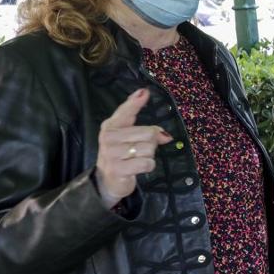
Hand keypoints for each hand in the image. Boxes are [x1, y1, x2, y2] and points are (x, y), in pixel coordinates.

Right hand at [95, 89, 171, 207]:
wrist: (107, 181)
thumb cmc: (121, 156)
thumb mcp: (129, 139)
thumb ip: (147, 131)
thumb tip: (166, 136)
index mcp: (110, 127)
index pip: (125, 112)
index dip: (135, 103)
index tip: (144, 92)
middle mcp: (108, 138)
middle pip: (148, 133)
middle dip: (151, 143)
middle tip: (139, 151)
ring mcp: (111, 154)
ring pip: (149, 149)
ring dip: (148, 156)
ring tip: (136, 160)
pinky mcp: (118, 169)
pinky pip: (147, 163)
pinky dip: (148, 166)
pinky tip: (138, 168)